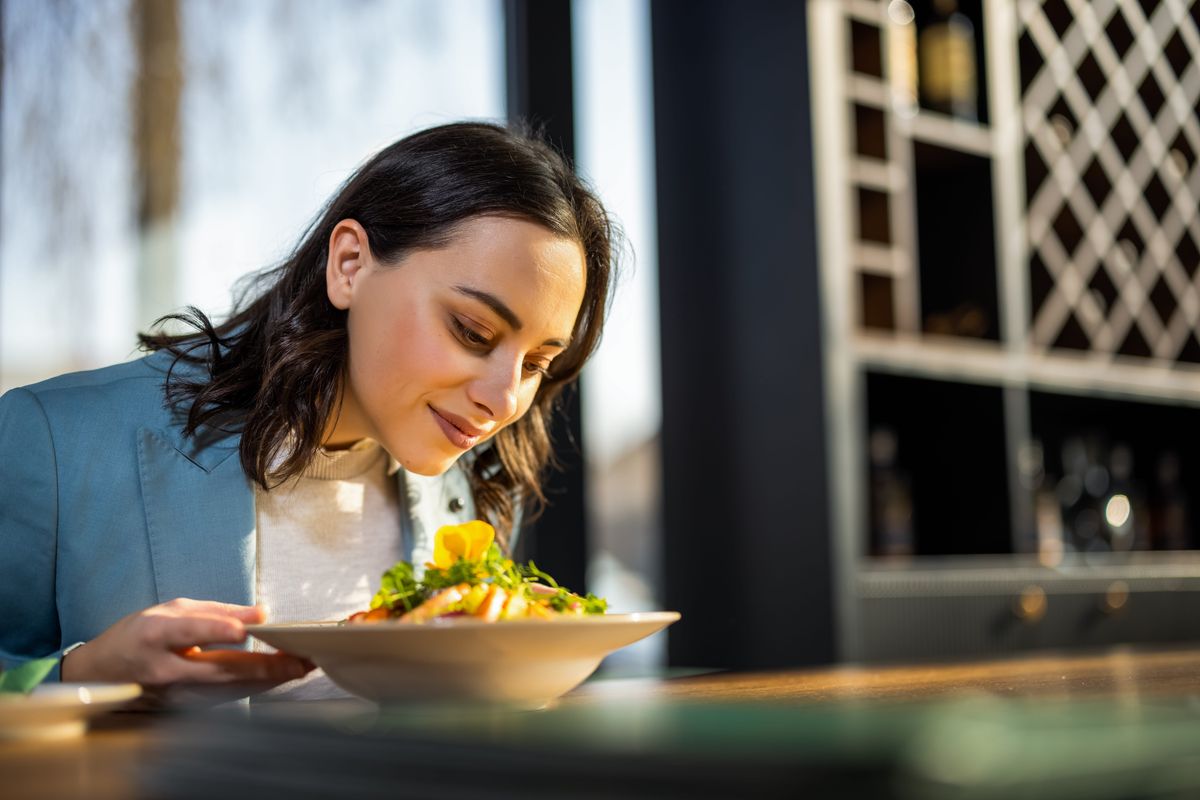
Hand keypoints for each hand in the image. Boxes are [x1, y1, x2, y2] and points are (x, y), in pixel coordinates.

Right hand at [59, 598, 312, 693]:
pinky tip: (279, 679)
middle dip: (265, 665)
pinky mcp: (182, 706)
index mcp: (155, 635)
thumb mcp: (173, 609)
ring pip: (228, 688)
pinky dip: (254, 687)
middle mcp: (163, 668)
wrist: (103, 672)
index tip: (243, 630)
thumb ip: (218, 611)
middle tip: (301, 658)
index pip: (188, 632)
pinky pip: (224, 696)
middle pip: (219, 668)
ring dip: (268, 679)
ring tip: (300, 667)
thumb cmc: (140, 633)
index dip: (215, 631)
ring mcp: (172, 693)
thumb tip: (261, 612)